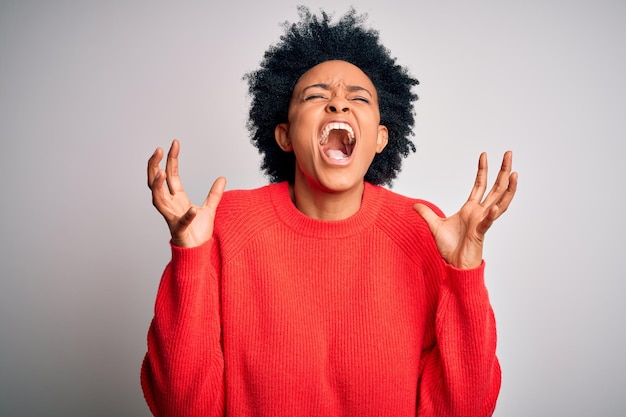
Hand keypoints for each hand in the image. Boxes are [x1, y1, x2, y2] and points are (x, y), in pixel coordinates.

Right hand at [147, 139, 225, 247]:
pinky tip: (192, 209)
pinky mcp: (179, 231)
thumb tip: (222, 178)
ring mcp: (172, 217)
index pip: (170, 174)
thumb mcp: (209, 209)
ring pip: (158, 199)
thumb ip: (214, 194)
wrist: (198, 252)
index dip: (171, 159)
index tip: (174, 143)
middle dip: (154, 166)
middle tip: (158, 150)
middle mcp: (170, 206)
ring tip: (160, 172)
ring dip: (157, 186)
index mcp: (176, 199)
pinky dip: (186, 216)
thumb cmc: (198, 233)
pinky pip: (181, 222)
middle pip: (156, 183)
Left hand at [413, 151, 516, 268]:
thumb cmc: (449, 248)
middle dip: (502, 171)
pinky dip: (491, 214)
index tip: (484, 155)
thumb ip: (426, 214)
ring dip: (508, 188)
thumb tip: (415, 205)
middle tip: (509, 153)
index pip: (480, 185)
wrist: (454, 264)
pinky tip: (494, 207)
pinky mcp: (480, 232)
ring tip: (514, 173)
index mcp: (470, 209)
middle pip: (495, 188)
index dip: (483, 170)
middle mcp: (480, 212)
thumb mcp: (434, 226)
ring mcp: (482, 221)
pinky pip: (487, 222)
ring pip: (499, 201)